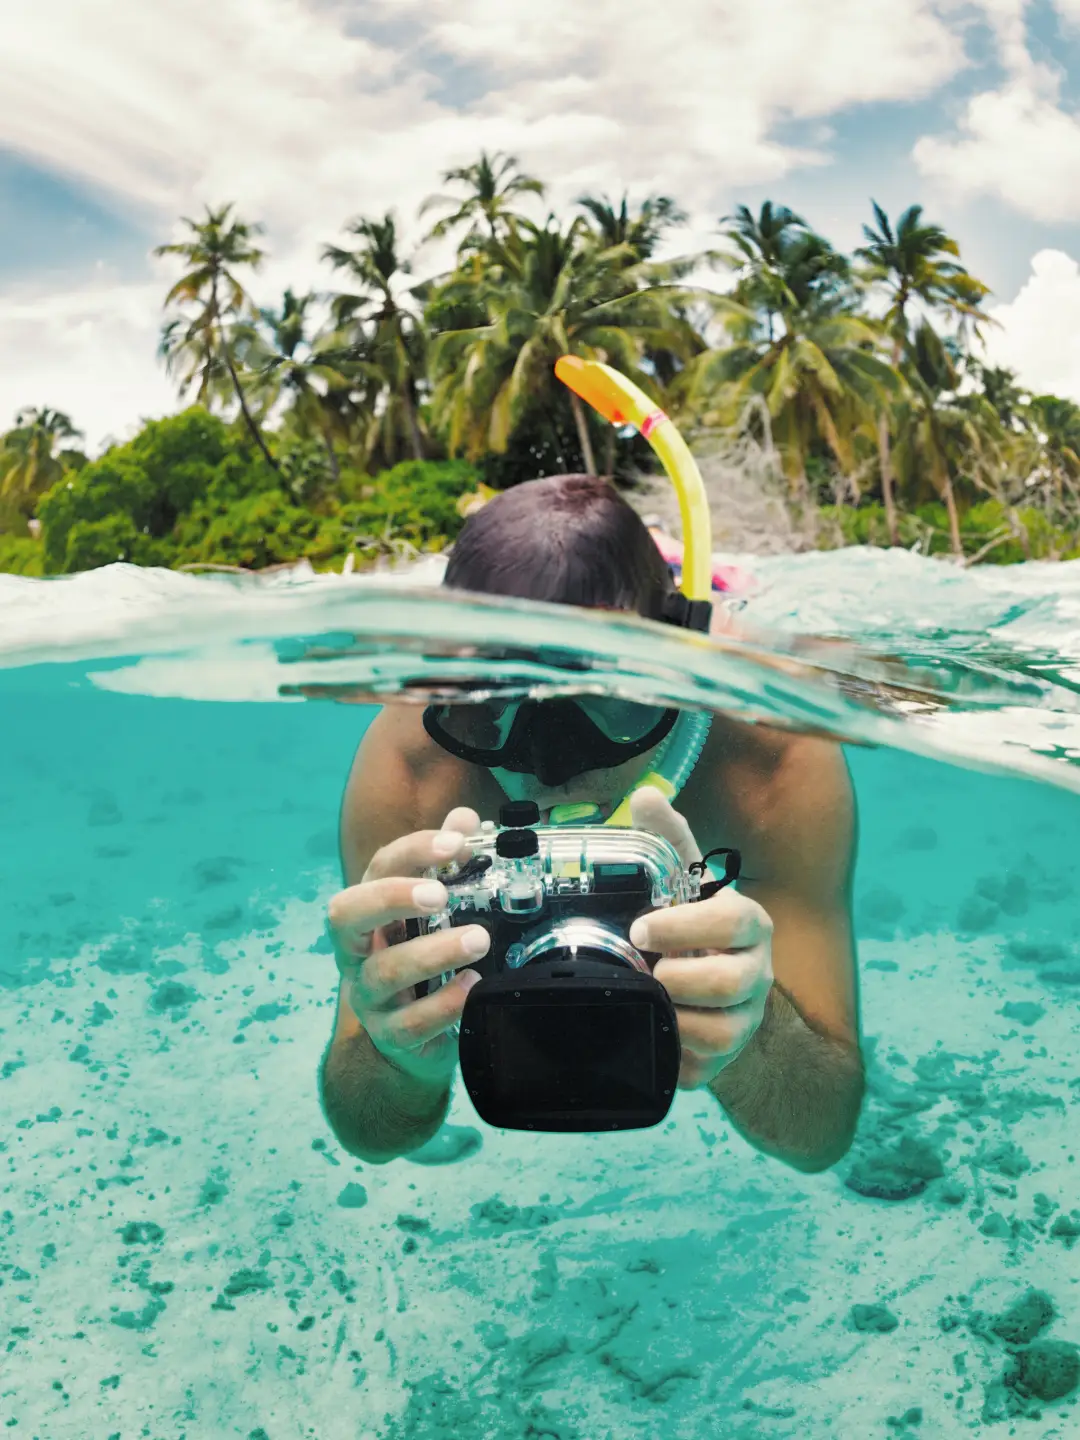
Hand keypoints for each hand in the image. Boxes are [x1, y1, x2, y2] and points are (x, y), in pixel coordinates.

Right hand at [326, 807, 491, 1087]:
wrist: (414, 1038)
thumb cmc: (422, 958)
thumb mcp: (431, 911)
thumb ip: (446, 862)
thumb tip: (464, 818)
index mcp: (370, 910)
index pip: (379, 868)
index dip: (414, 850)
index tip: (456, 842)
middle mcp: (359, 949)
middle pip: (347, 914)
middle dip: (392, 898)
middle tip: (440, 894)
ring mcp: (368, 994)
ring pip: (385, 971)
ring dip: (434, 952)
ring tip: (478, 940)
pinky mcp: (390, 1035)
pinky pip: (410, 1024)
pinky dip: (443, 1004)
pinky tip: (473, 987)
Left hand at [627, 787, 772, 1089]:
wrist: (713, 996)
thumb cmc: (693, 931)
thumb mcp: (684, 885)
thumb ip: (669, 841)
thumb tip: (645, 795)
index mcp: (750, 925)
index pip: (733, 922)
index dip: (685, 927)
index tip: (641, 930)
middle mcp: (758, 974)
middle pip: (727, 983)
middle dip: (676, 979)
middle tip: (644, 970)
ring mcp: (747, 1020)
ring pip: (718, 1032)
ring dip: (673, 1018)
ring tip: (649, 1000)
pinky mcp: (728, 1059)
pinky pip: (701, 1067)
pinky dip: (672, 1053)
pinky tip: (655, 1033)